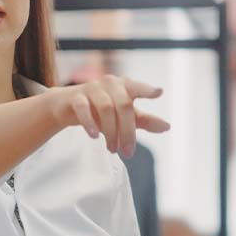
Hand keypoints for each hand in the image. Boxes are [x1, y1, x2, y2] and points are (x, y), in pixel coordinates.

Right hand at [48, 76, 170, 156]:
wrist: (68, 106)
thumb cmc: (101, 109)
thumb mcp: (125, 116)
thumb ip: (144, 120)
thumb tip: (167, 127)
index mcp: (125, 86)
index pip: (138, 87)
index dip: (147, 90)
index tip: (159, 92)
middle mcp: (110, 83)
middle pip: (123, 106)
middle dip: (127, 131)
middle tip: (127, 152)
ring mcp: (92, 88)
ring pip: (106, 108)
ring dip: (110, 131)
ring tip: (112, 149)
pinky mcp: (75, 97)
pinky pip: (83, 108)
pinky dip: (89, 122)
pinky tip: (93, 136)